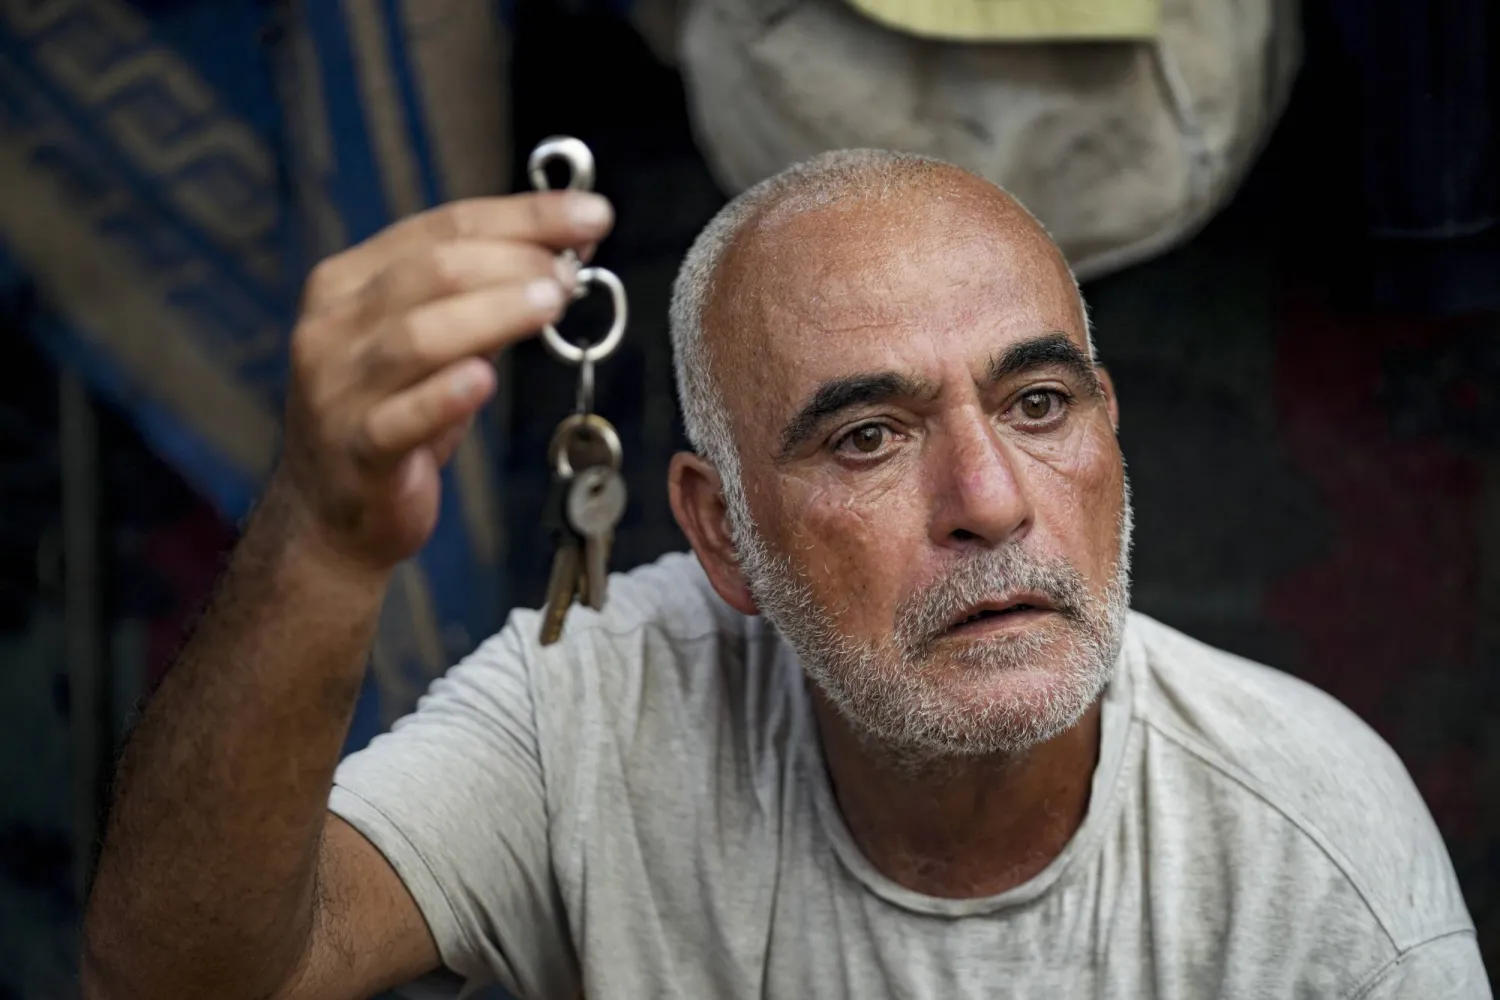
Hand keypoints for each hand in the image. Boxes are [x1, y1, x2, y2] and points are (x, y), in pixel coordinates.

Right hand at [274, 191, 614, 572]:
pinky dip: (445, 395)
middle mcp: (332, 325)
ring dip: (493, 312)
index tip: (592, 214)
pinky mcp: (355, 450)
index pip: (442, 227)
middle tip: (573, 272)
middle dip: (514, 261)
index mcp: (348, 281)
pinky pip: (401, 418)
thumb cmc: (393, 418)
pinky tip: (484, 380)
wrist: (332, 514)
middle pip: (431, 271)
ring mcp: (336, 388)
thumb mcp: (434, 346)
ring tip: (552, 304)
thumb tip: (563, 253)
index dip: (523, 215)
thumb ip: (482, 298)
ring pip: (417, 336)